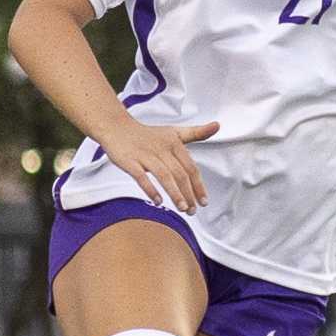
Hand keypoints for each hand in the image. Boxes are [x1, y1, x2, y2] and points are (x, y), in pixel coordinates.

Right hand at [92, 118, 218, 213]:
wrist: (117, 127)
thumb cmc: (148, 135)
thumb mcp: (174, 132)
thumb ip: (196, 133)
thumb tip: (217, 126)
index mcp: (174, 143)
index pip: (190, 167)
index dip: (198, 185)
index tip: (203, 201)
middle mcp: (161, 149)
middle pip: (179, 173)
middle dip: (188, 193)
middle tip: (193, 210)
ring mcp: (145, 155)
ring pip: (164, 175)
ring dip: (175, 193)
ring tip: (182, 208)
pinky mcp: (129, 161)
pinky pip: (140, 176)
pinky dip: (150, 189)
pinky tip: (158, 201)